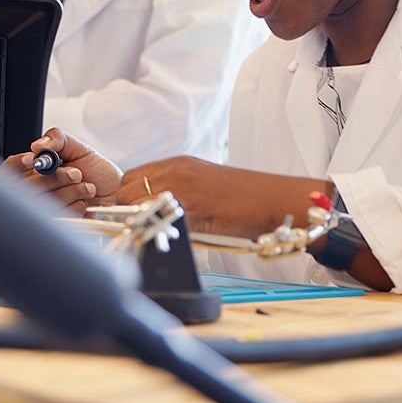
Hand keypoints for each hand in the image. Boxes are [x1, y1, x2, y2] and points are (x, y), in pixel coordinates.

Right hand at [2, 128, 122, 215]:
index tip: (33, 158)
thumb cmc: (99, 174)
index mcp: (37, 171)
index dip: (18, 163)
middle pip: (27, 186)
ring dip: (73, 190)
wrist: (119, 194)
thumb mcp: (80, 148)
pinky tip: (86, 203)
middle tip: (77, 173)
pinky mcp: (58, 224)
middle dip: (56, 177)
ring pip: (44, 200)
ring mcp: (46, 209)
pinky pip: (60, 215)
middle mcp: (37, 190)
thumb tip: (38, 145)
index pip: (10, 168)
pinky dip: (78, 205)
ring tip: (88, 187)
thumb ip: (58, 138)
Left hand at [121, 158, 331, 238]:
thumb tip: (150, 215)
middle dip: (127, 211)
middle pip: (127, 189)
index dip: (127, 198)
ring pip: (138, 204)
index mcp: (179, 163)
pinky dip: (158, 231)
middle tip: (141, 228)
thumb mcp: (204, 186)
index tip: (133, 215)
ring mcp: (184, 188)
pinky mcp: (194, 207)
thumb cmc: (244, 199)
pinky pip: (162, 220)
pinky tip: (168, 239)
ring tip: (154, 235)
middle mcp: (177, 170)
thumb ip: (176, 194)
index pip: (131, 177)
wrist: (274, 201)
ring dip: (140, 221)